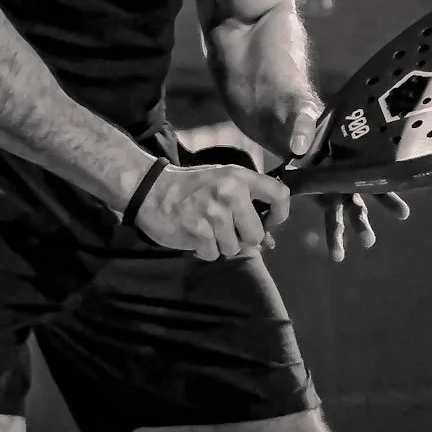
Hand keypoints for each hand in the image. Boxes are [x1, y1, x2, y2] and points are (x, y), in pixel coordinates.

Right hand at [134, 164, 290, 260]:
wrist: (151, 190)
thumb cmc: (192, 187)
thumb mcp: (222, 184)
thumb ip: (247, 206)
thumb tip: (269, 241)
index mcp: (240, 177)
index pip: (280, 194)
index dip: (280, 214)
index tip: (269, 222)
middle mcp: (230, 193)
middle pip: (256, 234)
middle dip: (243, 238)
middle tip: (227, 229)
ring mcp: (213, 213)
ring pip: (233, 248)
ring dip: (221, 244)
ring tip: (206, 229)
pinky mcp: (197, 231)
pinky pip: (213, 254)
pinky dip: (204, 250)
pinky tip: (195, 235)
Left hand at [274, 99, 412, 262]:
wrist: (293, 119)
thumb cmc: (307, 115)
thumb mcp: (303, 115)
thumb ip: (301, 126)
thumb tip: (298, 147)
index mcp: (355, 158)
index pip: (378, 177)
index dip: (388, 197)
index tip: (402, 215)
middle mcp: (350, 174)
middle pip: (363, 200)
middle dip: (365, 221)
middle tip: (368, 241)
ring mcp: (336, 185)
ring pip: (347, 212)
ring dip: (348, 232)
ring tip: (344, 254)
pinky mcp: (320, 190)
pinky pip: (327, 212)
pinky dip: (330, 231)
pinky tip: (335, 252)